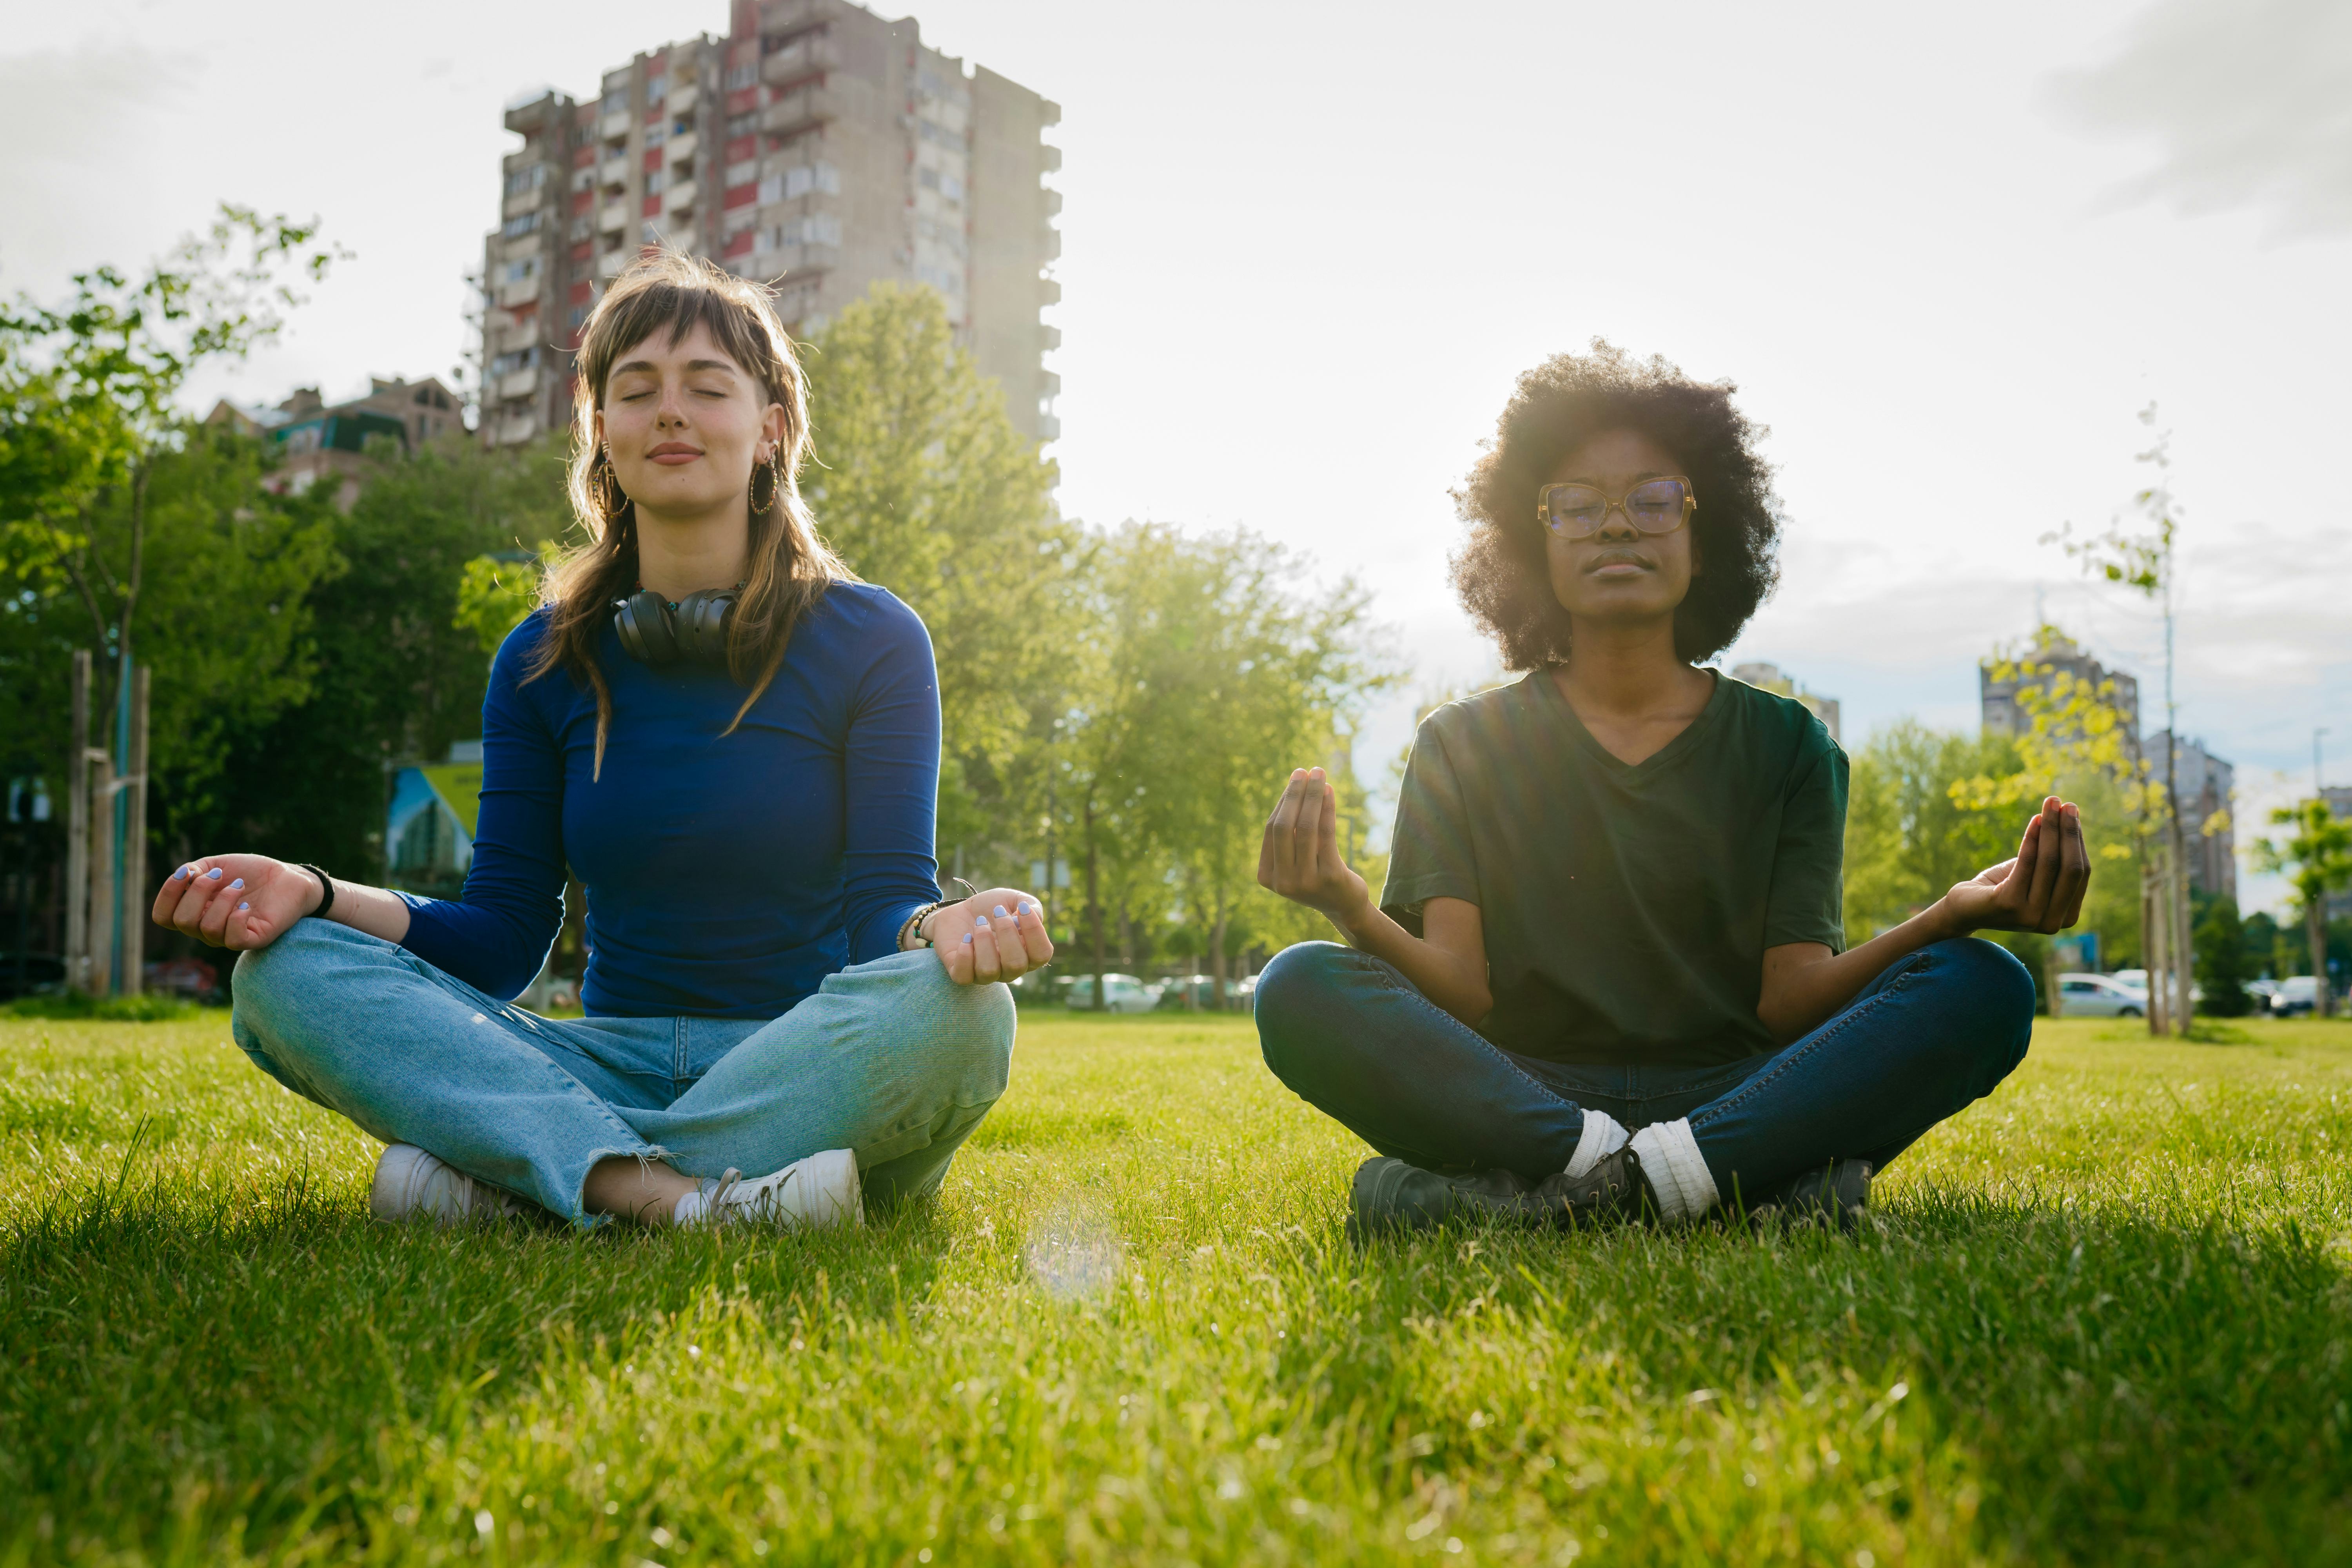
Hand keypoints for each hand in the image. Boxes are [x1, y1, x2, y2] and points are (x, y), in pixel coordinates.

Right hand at [151, 854, 324, 951]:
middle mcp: (206, 928)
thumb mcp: (216, 865)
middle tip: (220, 876)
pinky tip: (246, 905)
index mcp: (194, 911)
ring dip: (223, 900)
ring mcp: (229, 936)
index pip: (162, 917)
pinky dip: (236, 918)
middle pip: (182, 921)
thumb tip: (183, 878)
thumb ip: (193, 871)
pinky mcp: (253, 940)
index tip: (188, 871)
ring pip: (207, 928)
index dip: (168, 894)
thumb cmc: (250, 872)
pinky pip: (233, 940)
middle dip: (198, 892)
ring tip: (239, 885)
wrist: (288, 876)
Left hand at [924, 887, 1052, 985]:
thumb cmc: (990, 908)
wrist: (959, 911)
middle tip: (996, 912)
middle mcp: (1010, 969)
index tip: (1022, 908)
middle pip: (1017, 964)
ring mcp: (986, 975)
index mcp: (1028, 953)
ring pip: (989, 970)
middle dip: (1006, 933)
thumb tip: (1029, 915)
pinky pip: (964, 976)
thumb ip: (1031, 906)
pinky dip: (965, 954)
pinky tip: (966, 938)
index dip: (1034, 931)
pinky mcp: (963, 975)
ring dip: (984, 940)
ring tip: (979, 923)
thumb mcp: (1013, 899)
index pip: (1042, 954)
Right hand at [1259, 766, 1370, 930]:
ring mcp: (1305, 881)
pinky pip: (1326, 834)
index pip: (1271, 830)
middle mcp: (1283, 881)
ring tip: (1320, 774)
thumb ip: (1289, 833)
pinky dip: (1327, 809)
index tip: (1296, 779)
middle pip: (1284, 827)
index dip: (1282, 801)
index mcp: (1266, 876)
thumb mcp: (1295, 858)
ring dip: (1312, 796)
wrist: (1343, 906)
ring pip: (1305, 828)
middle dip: (1294, 794)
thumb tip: (1295, 786)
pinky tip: (1330, 792)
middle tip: (1304, 771)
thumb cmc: (1315, 874)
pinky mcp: (1330, 877)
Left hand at [1940, 797, 2090, 936]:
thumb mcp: (2036, 874)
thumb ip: (2056, 857)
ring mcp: (2032, 916)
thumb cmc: (2003, 887)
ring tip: (2051, 802)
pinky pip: (2025, 863)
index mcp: (2066, 917)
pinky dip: (2031, 838)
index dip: (2078, 840)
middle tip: (2066, 804)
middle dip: (2069, 832)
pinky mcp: (2009, 904)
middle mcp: (2053, 922)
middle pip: (2071, 868)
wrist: (1964, 909)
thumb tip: (2071, 817)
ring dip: (2051, 828)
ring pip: (2049, 862)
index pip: (2081, 873)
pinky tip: (2035, 819)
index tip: (2072, 812)